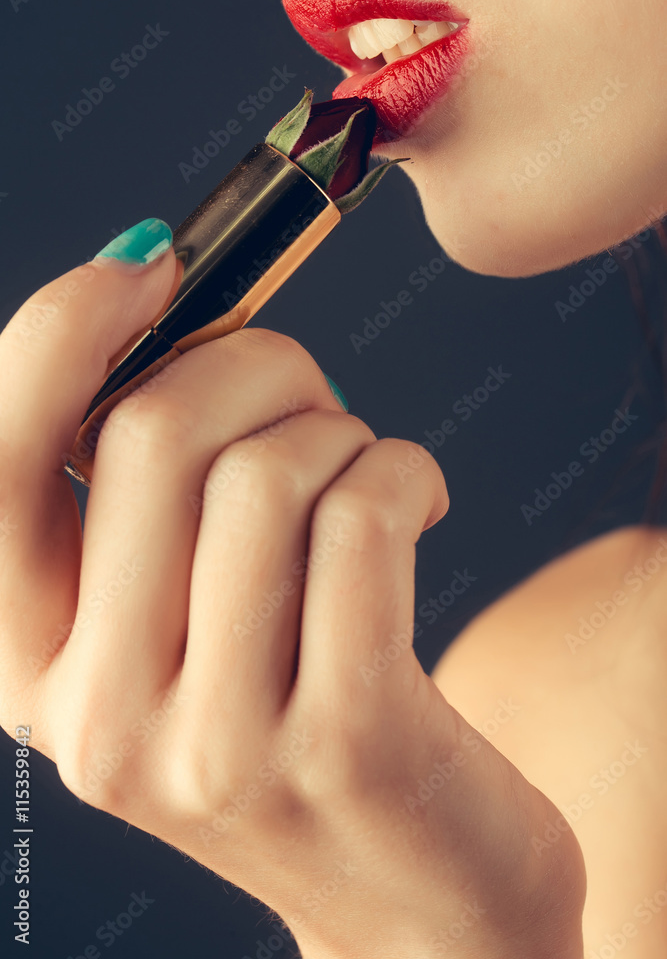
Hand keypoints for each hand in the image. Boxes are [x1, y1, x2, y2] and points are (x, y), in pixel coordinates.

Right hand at [0, 244, 585, 957]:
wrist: (411, 894)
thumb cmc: (295, 718)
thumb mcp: (184, 624)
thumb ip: (150, 495)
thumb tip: (154, 294)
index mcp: (30, 670)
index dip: (63, 329)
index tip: (151, 265)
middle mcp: (98, 718)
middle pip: (154, 433)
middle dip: (258, 362)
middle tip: (311, 394)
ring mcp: (216, 744)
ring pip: (268, 470)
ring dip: (341, 431)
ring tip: (370, 472)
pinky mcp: (344, 743)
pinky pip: (362, 516)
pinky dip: (404, 469)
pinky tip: (422, 498)